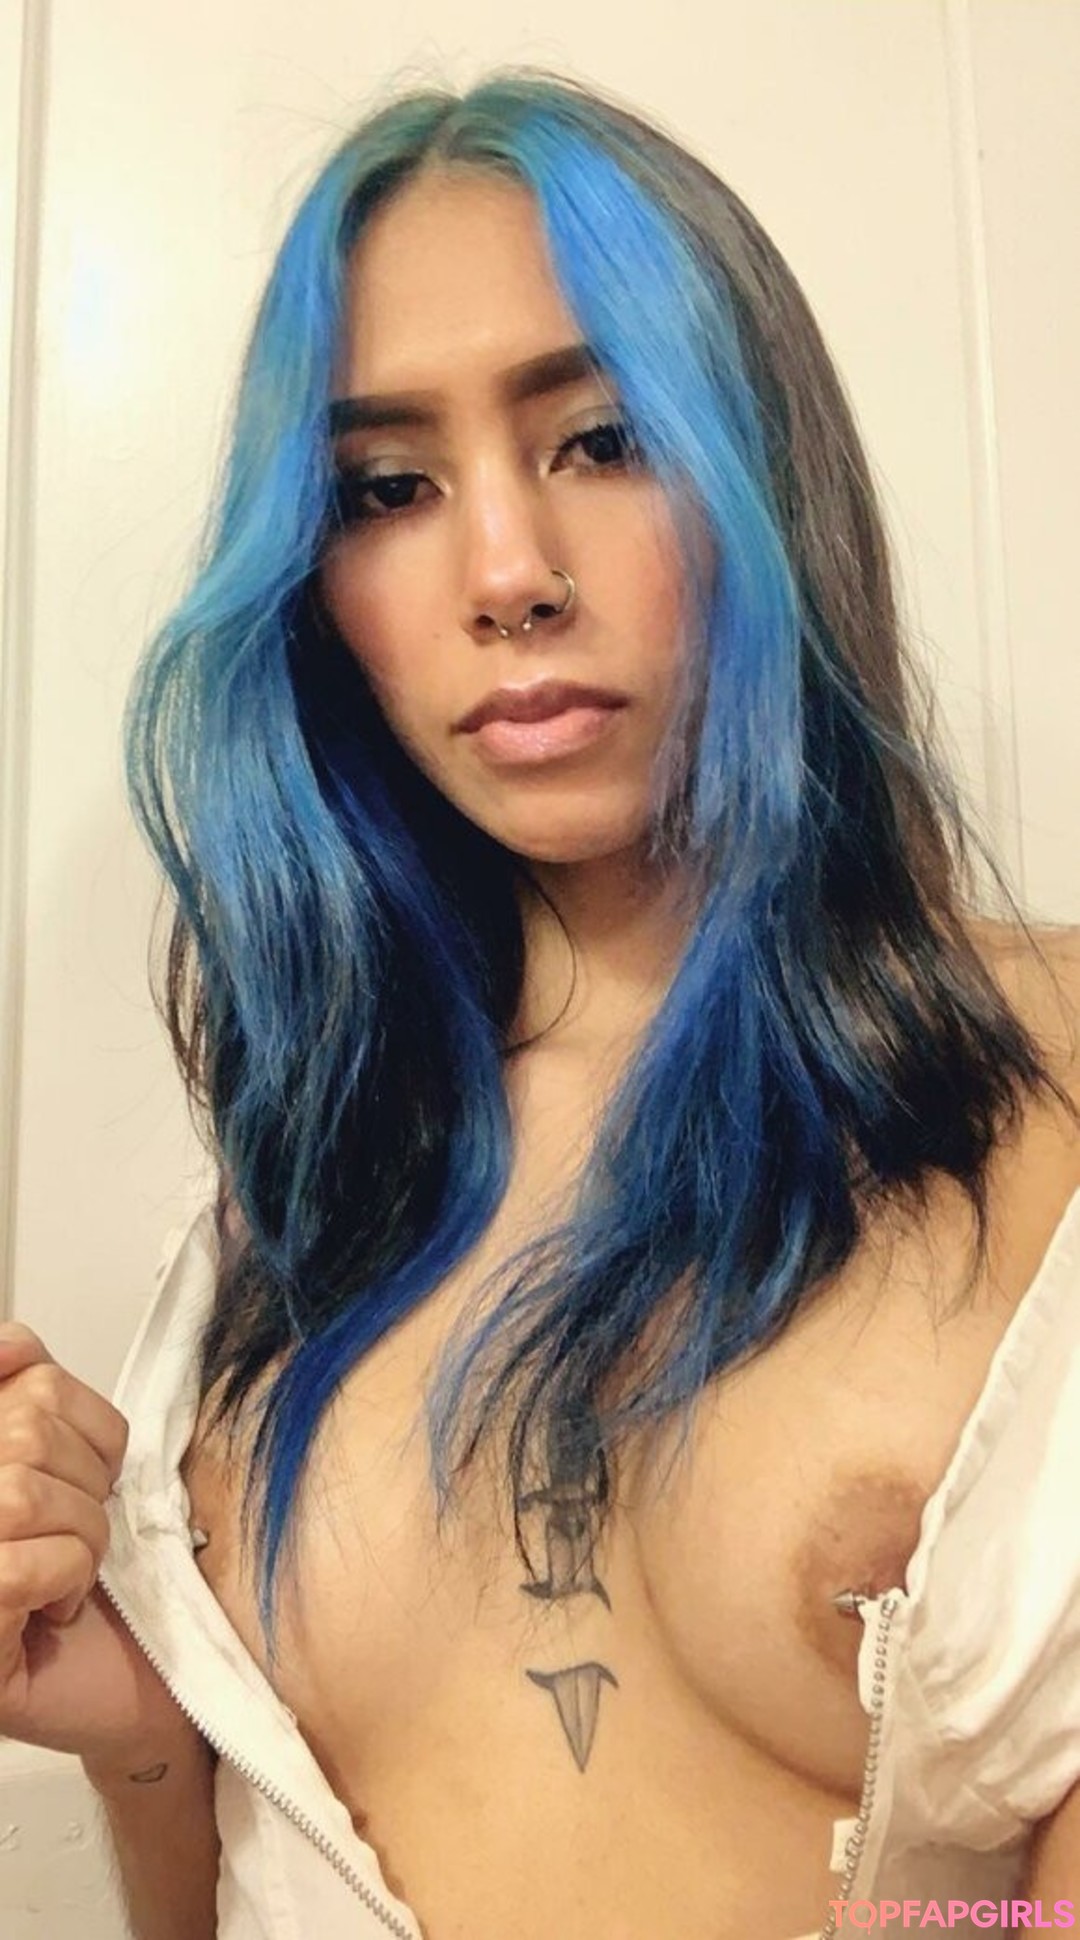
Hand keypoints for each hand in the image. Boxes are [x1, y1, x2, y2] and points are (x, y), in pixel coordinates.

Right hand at [0, 1322, 191, 1768]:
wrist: (141, 1688)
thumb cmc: (107, 1582)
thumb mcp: (76, 1469)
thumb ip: (34, 1395)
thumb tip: (11, 1344)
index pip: (17, 1371)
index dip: (68, 1410)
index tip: (81, 1461)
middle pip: (25, 1429)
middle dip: (87, 1481)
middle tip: (81, 1532)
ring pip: (24, 1492)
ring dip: (82, 1537)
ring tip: (70, 1574)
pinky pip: (27, 1561)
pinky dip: (66, 1581)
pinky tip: (53, 1612)